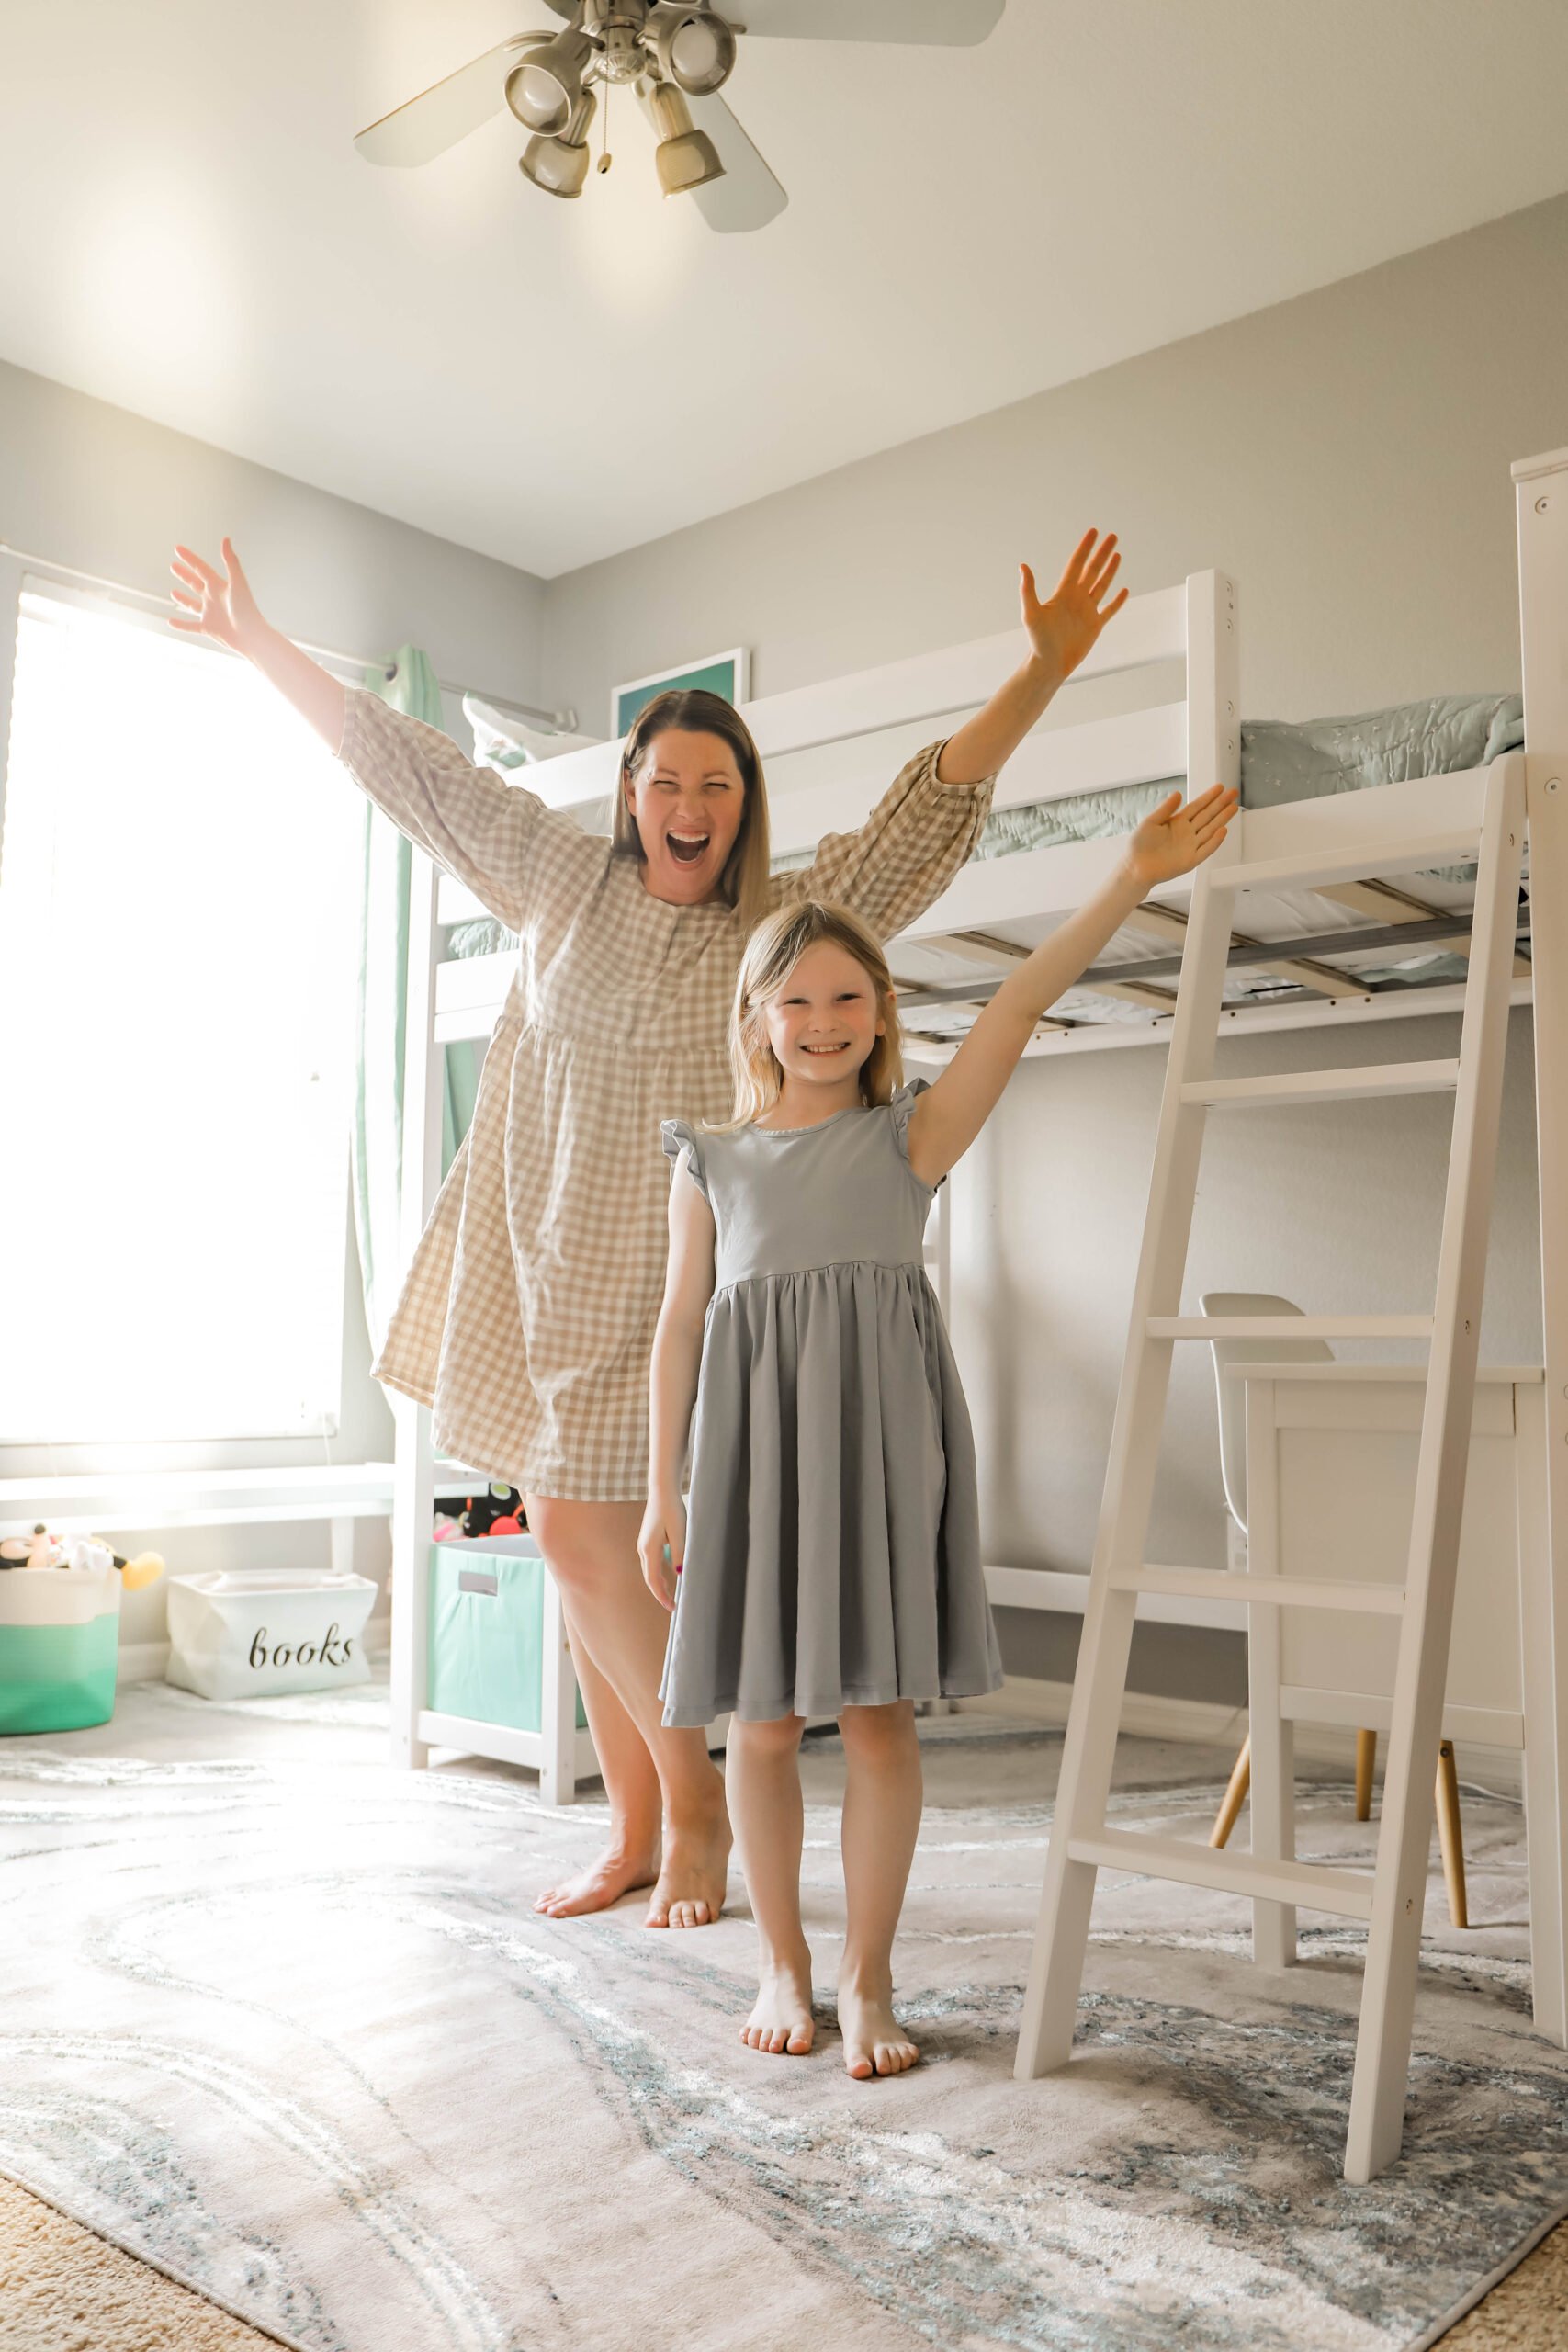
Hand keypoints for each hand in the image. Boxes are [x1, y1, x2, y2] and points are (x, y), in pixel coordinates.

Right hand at [168, 537, 264, 654]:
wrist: (251, 635)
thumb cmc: (246, 609)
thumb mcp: (237, 582)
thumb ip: (230, 561)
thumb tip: (226, 539)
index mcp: (219, 586)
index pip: (201, 568)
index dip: (189, 558)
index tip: (177, 549)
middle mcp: (214, 598)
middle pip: (195, 583)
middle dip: (184, 575)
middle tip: (173, 566)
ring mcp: (211, 614)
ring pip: (192, 604)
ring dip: (182, 598)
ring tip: (173, 592)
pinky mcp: (209, 628)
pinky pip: (191, 626)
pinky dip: (180, 625)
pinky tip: (170, 621)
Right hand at [638, 1493, 685, 1611]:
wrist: (662, 1491)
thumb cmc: (672, 1510)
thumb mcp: (680, 1532)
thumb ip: (679, 1553)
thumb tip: (679, 1574)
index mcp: (649, 1549)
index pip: (653, 1580)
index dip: (662, 1596)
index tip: (672, 1607)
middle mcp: (643, 1549)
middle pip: (650, 1578)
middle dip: (660, 1593)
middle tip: (673, 1606)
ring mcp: (643, 1544)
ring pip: (650, 1571)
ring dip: (659, 1584)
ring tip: (671, 1595)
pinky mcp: (647, 1539)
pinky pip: (652, 1562)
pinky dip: (658, 1573)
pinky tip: (668, 1575)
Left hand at [1021, 529, 1128, 683]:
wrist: (1049, 665)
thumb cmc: (1038, 642)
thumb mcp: (1031, 613)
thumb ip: (1028, 589)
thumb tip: (1023, 566)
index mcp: (1063, 593)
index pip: (1077, 564)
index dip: (1085, 547)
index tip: (1093, 532)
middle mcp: (1076, 599)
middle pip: (1092, 570)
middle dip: (1102, 553)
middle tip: (1112, 536)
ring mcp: (1087, 612)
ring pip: (1102, 585)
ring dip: (1110, 570)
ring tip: (1117, 554)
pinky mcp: (1095, 626)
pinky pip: (1109, 610)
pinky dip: (1117, 600)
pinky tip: (1124, 590)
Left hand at [1124, 784, 1239, 891]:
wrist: (1136, 867)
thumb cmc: (1140, 845)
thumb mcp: (1151, 822)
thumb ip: (1165, 809)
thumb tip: (1178, 794)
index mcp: (1177, 822)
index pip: (1197, 806)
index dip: (1209, 797)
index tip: (1220, 787)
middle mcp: (1186, 833)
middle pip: (1207, 816)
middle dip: (1221, 804)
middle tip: (1233, 793)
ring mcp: (1190, 846)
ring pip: (1210, 830)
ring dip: (1222, 819)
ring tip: (1233, 807)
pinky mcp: (1190, 860)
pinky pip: (1206, 849)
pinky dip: (1215, 841)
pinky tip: (1223, 830)